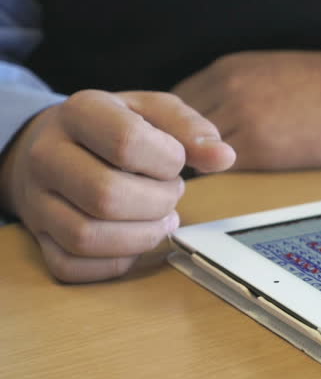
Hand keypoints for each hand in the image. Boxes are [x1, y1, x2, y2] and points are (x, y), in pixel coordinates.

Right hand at [0, 90, 234, 282]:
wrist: (58, 145)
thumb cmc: (117, 128)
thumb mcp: (156, 113)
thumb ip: (191, 129)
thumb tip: (224, 157)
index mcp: (80, 112)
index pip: (126, 142)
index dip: (167, 160)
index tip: (176, 161)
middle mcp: (47, 155)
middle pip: (106, 196)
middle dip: (157, 202)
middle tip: (171, 193)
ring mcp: (37, 200)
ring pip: (85, 237)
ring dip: (141, 236)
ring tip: (161, 218)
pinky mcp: (39, 237)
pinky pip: (71, 266)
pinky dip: (114, 262)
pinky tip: (134, 240)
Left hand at [172, 49, 320, 169]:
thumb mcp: (267, 73)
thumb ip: (230, 92)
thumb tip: (201, 123)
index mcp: (228, 69)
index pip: (172, 103)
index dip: (169, 129)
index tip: (175, 147)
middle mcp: (227, 88)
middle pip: (172, 127)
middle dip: (173, 150)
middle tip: (179, 171)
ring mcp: (241, 117)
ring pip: (190, 151)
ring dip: (191, 168)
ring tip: (201, 182)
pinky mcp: (260, 147)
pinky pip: (218, 168)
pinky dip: (215, 178)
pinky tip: (226, 184)